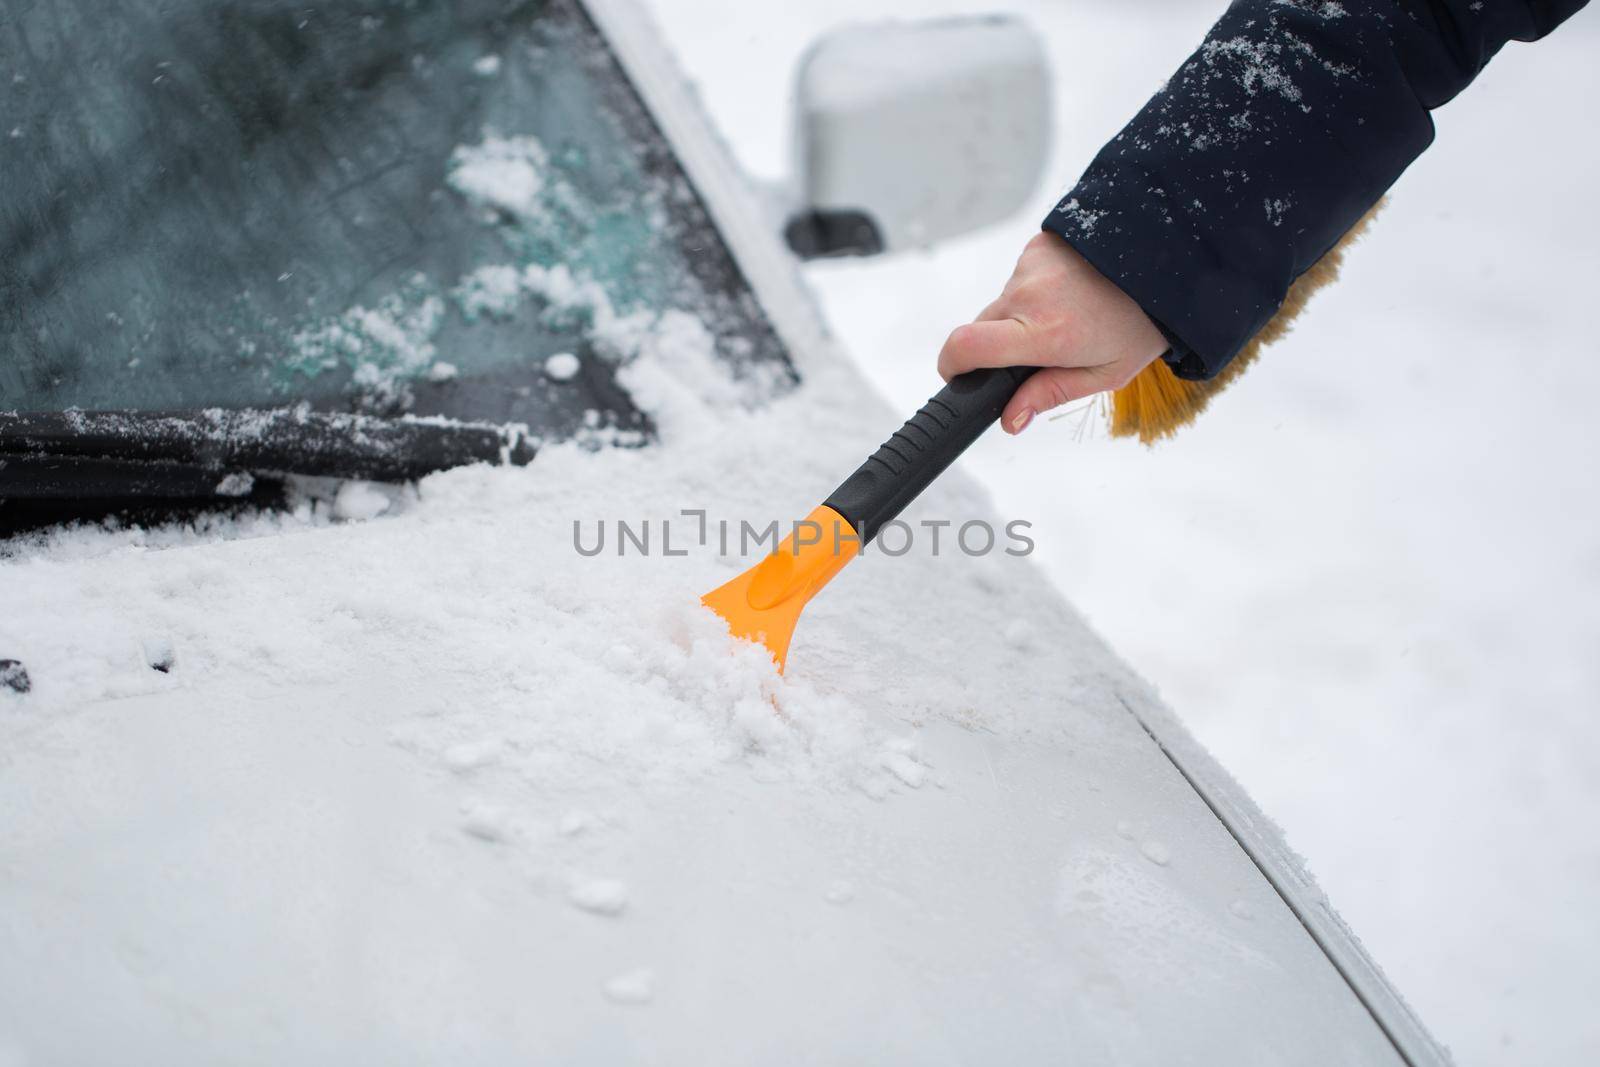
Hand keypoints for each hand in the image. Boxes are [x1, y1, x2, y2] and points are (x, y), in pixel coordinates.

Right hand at [937, 231, 1168, 433]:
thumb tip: (1010, 420)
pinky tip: (1071, 290)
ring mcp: (1029, 267)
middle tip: (1045, 350)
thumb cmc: (1141, 323)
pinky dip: (1036, 291)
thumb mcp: (1104, 373)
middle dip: (1000, 346)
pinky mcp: (1034, 248)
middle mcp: (1030, 297)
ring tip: (1071, 315)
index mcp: (1046, 334)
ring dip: (1023, 317)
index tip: (955, 376)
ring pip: (1003, 305)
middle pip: (982, 330)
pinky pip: (1019, 280)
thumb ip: (1050, 394)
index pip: (966, 347)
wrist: (1169, 260)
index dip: (950, 366)